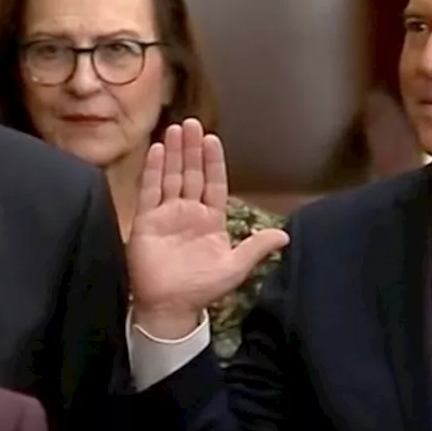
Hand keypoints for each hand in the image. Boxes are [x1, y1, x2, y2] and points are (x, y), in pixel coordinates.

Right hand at [127, 119, 288, 335]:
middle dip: (191, 149)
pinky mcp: (146, 221)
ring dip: (173, 153)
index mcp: (211, 220)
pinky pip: (150, 191)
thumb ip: (256, 248)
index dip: (213, 162)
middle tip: (192, 123)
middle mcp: (188, 212)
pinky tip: (156, 150)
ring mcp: (166, 214)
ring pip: (171, 176)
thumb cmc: (202, 289)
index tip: (212, 140)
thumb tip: (285, 235)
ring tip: (175, 129)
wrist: (170, 307)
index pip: (214, 183)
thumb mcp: (235, 267)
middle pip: (191, 174)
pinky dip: (153, 170)